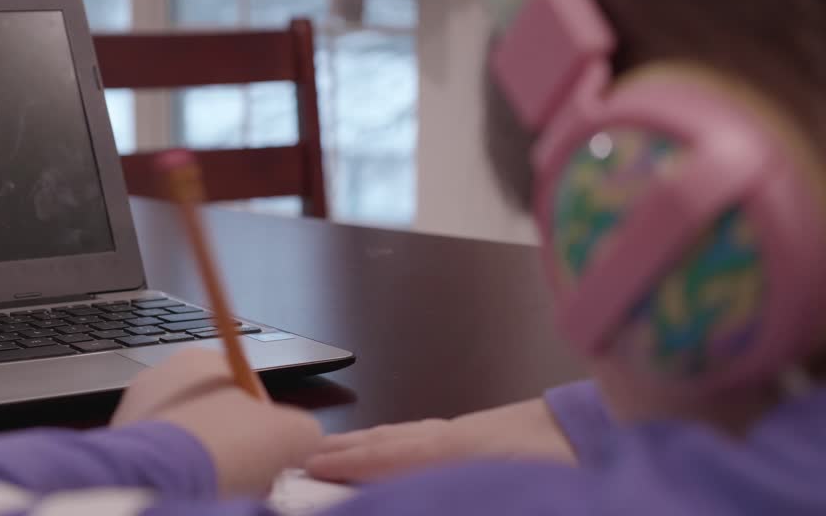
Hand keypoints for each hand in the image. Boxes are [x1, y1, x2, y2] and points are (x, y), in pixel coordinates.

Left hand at [112, 349, 322, 496]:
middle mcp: (163, 376)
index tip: (270, 453)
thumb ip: (305, 429)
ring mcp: (135, 409)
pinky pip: (162, 461)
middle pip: (216, 416)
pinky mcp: (119, 445)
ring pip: (189, 441)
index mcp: (201, 358)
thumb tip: (303, 439)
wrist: (163, 480)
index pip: (246, 390)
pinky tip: (192, 491)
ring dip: (208, 464)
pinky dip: (179, 477)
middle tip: (249, 476)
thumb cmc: (227, 446)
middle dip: (236, 448)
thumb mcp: (294, 433)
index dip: (266, 426)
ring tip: (220, 486)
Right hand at [305, 398, 575, 483]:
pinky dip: (398, 436)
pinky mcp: (489, 428)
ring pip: (406, 433)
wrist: (615, 429)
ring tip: (337, 450)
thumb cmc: (568, 463)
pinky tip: (399, 442)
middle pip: (389, 441)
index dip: (347, 466)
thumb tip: (419, 491)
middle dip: (345, 450)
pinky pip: (427, 431)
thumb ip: (460, 490)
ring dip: (368, 441)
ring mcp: (472, 428)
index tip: (308, 468)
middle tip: (305, 459)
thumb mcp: (516, 486)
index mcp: (458, 451)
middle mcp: (456, 434)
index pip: (388, 459)